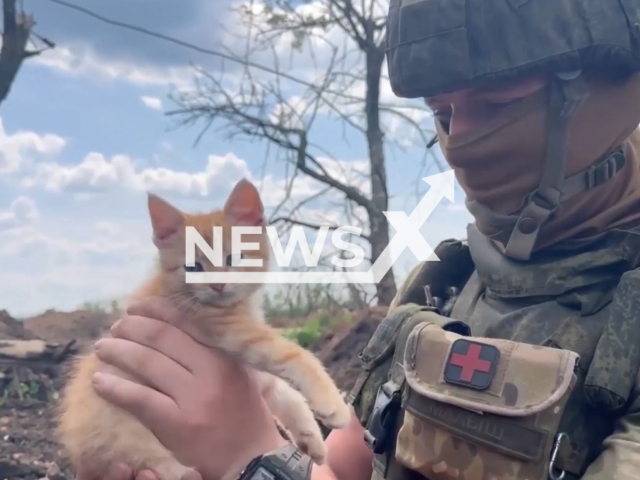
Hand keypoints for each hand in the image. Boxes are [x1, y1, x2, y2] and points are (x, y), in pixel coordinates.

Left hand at [87, 296, 286, 479]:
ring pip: (147, 364)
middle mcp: (210, 370)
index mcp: (224, 353)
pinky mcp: (177, 424)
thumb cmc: (243, 412)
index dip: (155, 310)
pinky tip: (99, 381)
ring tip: (102, 348)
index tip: (135, 307)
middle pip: (161, 338)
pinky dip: (115, 388)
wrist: (250, 457)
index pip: (185, 322)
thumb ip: (212, 350)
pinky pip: (139, 399)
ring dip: (118, 351)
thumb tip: (171, 326)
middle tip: (115, 327)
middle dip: (131, 327)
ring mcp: (193, 397)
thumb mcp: (238, 372)